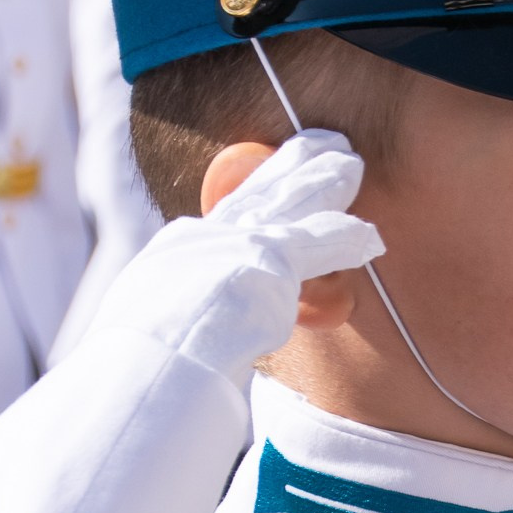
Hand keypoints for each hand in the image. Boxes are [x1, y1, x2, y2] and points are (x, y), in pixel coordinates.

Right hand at [118, 129, 387, 378]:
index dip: (248, 202)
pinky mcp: (268, 258)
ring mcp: (234, 242)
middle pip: (254, 192)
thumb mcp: (149, 337)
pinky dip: (344, 239)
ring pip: (290, 201)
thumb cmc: (144, 367)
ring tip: (349, 168)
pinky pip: (319, 243)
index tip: (265, 187)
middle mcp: (201, 238)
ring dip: (323, 184)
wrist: (149, 364)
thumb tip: (174, 357)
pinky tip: (368, 237)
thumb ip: (175, 332)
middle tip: (314, 146)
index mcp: (170, 256)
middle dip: (286, 167)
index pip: (218, 223)